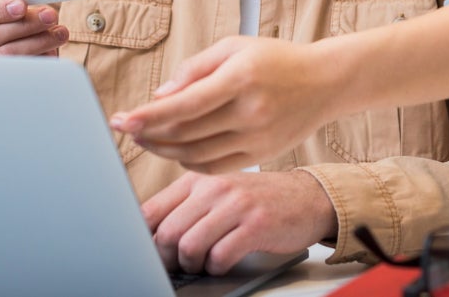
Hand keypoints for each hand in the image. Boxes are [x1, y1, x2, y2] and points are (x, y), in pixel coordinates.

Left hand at [110, 37, 338, 172]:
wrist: (324, 82)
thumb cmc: (275, 59)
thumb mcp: (234, 47)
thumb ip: (195, 68)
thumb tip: (160, 96)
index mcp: (241, 77)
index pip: (185, 104)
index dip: (149, 115)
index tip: (123, 119)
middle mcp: (250, 111)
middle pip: (186, 132)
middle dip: (149, 132)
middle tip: (126, 128)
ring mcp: (257, 137)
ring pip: (197, 154)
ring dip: (164, 149)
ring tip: (145, 139)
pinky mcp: (261, 154)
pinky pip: (215, 166)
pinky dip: (189, 161)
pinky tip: (175, 150)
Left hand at [143, 171, 334, 275]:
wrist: (307, 197)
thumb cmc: (257, 199)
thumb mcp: (217, 191)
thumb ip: (185, 207)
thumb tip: (147, 235)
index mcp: (197, 178)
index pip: (150, 210)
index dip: (141, 239)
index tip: (145, 253)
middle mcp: (214, 187)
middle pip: (166, 232)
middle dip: (166, 259)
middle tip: (176, 265)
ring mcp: (235, 205)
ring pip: (189, 246)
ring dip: (191, 265)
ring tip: (200, 264)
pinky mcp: (256, 225)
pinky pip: (220, 256)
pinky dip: (215, 268)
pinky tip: (222, 263)